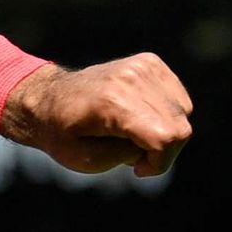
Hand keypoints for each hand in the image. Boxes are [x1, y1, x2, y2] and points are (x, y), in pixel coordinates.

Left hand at [6, 54, 192, 176]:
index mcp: (112, 103)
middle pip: (179, 128)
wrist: (48, 100)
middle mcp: (131, 79)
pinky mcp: (150, 62)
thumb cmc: (62, 135)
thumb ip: (128, 155)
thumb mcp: (87, 160)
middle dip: (162, 151)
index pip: (167, 137)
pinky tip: (139, 117)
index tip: (138, 169)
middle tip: (133, 155)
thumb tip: (159, 143)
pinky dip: (165, 113)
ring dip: (163, 131)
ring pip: (183, 112)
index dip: (160, 163)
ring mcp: (142, 66)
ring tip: (132, 134)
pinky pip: (177, 97)